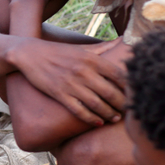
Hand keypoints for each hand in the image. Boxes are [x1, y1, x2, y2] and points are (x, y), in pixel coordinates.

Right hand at [9, 38, 126, 125]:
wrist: (29, 54)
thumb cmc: (57, 51)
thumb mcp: (81, 48)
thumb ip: (102, 49)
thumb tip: (122, 41)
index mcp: (92, 59)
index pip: (120, 76)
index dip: (130, 88)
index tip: (135, 94)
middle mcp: (84, 72)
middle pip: (111, 93)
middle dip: (123, 105)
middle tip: (129, 111)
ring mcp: (71, 84)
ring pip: (97, 104)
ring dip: (109, 114)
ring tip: (115, 118)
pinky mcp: (59, 94)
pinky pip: (79, 110)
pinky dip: (90, 118)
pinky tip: (97, 122)